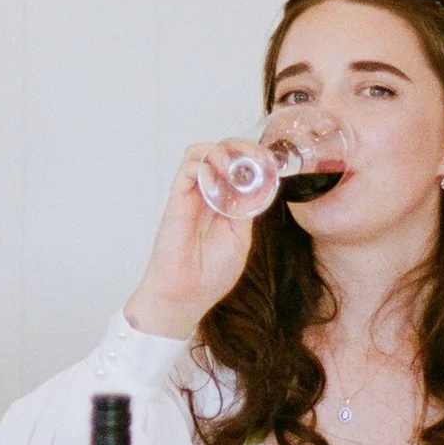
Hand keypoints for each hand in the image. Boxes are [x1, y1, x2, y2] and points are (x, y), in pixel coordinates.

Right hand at [123, 144, 255, 339]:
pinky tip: (219, 179)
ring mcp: (190, 196)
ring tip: (235, 167)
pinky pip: (187, 169)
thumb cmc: (210, 274)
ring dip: (220, 153)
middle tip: (255, 157)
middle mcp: (205, 196)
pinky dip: (205, 164)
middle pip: (218, 154)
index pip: (234, 167)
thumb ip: (246, 211)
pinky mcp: (177, 201)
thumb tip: (257, 185)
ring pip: (200, 153)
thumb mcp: (240, 239)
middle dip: (239, 149)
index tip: (266, 159)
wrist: (187, 295)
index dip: (249, 157)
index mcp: (222, 204)